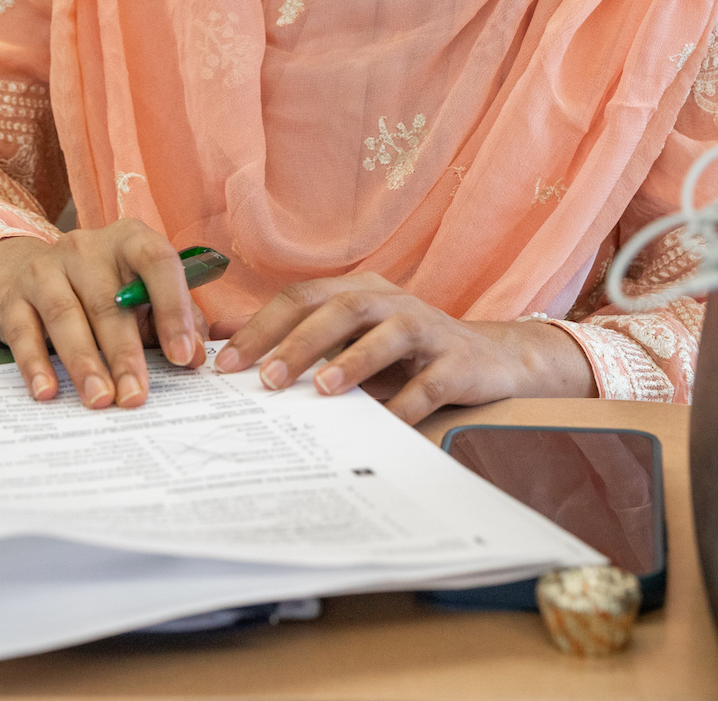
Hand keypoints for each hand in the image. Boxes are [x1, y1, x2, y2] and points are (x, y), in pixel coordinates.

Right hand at [0, 221, 206, 409]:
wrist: (25, 274)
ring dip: (85, 363)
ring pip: (66, 317)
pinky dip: (35, 365)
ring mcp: (45, 270)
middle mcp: (85, 248)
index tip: (181, 355)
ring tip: (100, 400)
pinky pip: (23, 334)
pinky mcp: (12, 299)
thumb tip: (193, 357)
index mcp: (129, 240)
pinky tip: (47, 392)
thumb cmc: (103, 288)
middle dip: (125, 354)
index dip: (173, 307)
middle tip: (136, 397)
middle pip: (108, 301)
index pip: (157, 262)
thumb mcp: (140, 293)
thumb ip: (173, 319)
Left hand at [211, 273, 594, 423]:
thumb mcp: (353, 340)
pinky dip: (405, 406)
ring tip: (321, 390)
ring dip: (353, 362)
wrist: (490, 359)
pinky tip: (383, 427)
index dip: (262, 327)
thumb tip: (230, 350)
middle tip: (265, 378)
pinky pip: (430, 384)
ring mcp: (428, 329)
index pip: (301, 297)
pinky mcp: (458, 363)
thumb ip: (303, 341)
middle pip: (341, 309)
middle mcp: (392, 301)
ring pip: (387, 335)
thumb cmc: (404, 354)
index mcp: (359, 290)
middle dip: (299, 343)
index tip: (227, 365)